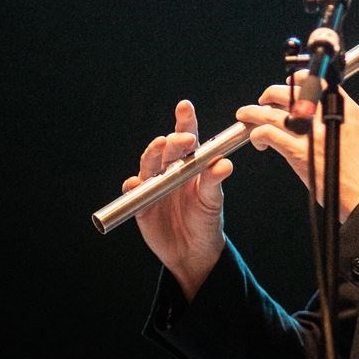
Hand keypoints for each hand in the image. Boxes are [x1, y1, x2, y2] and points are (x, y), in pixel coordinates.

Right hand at [123, 99, 229, 301]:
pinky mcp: (141, 204)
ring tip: (160, 146)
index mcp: (189, 163)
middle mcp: (169, 170)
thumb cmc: (206, 220)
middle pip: (167, 149)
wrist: (193, 252)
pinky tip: (137, 183)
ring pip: (148, 164)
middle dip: (173, 140)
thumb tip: (225, 163)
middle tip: (184, 138)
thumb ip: (214, 181)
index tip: (185, 107)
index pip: (186, 137)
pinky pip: (134, 192)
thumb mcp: (212, 200)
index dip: (185, 121)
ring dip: (152, 154)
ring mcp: (154, 185)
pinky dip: (134, 186)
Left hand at [238, 71, 358, 220]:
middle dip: (270, 94)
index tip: (286, 85)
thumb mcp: (358, 131)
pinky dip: (258, 134)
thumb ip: (338, 117)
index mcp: (345, 108)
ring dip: (253, 113)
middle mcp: (328, 116)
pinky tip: (258, 143)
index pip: (316, 81)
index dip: (296, 80)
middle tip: (262, 101)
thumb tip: (314, 110)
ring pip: (273, 113)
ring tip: (244, 115)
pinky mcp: (299, 153)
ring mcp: (312, 134)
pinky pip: (268, 133)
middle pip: (290, 93)